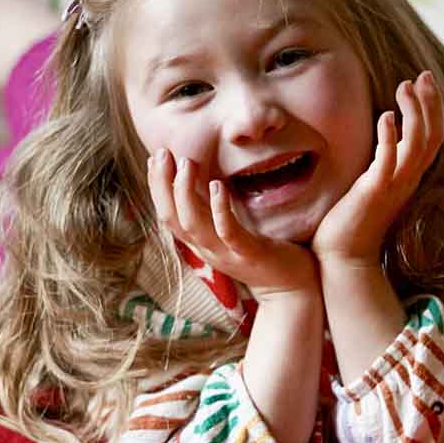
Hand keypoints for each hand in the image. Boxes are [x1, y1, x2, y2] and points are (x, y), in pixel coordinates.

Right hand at [148, 149, 317, 301]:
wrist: (290, 289)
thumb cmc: (262, 253)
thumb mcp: (231, 231)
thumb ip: (214, 213)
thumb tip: (204, 183)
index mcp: (201, 242)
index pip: (168, 214)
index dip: (157, 187)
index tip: (154, 158)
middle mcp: (207, 249)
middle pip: (172, 218)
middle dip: (162, 184)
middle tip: (161, 153)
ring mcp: (226, 253)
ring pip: (194, 224)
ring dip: (185, 193)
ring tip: (187, 163)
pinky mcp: (249, 255)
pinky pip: (229, 232)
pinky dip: (220, 210)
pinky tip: (218, 186)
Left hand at [311, 70, 443, 267]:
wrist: (343, 259)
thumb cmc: (352, 222)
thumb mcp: (372, 184)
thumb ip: (381, 162)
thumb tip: (383, 137)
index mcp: (407, 176)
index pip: (432, 137)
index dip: (432, 108)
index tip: (423, 81)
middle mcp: (406, 180)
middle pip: (432, 136)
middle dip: (431, 103)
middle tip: (424, 75)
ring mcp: (393, 187)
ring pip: (417, 144)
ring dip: (413, 113)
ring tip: (404, 86)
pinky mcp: (375, 193)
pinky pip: (388, 162)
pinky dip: (390, 137)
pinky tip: (385, 116)